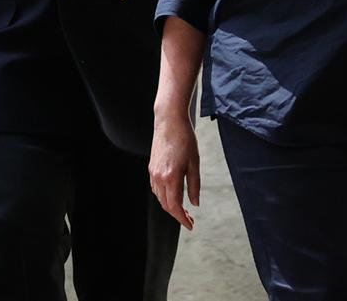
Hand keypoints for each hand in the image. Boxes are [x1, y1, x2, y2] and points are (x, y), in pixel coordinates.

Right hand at [149, 113, 199, 230]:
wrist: (169, 120)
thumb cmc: (185, 139)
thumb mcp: (194, 162)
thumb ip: (194, 185)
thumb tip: (195, 203)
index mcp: (171, 177)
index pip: (175, 206)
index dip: (183, 219)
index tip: (191, 226)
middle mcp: (159, 177)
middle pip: (166, 205)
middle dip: (177, 215)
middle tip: (190, 219)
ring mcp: (153, 172)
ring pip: (160, 198)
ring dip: (170, 206)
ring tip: (183, 209)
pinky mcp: (151, 167)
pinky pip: (156, 188)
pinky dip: (164, 196)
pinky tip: (173, 194)